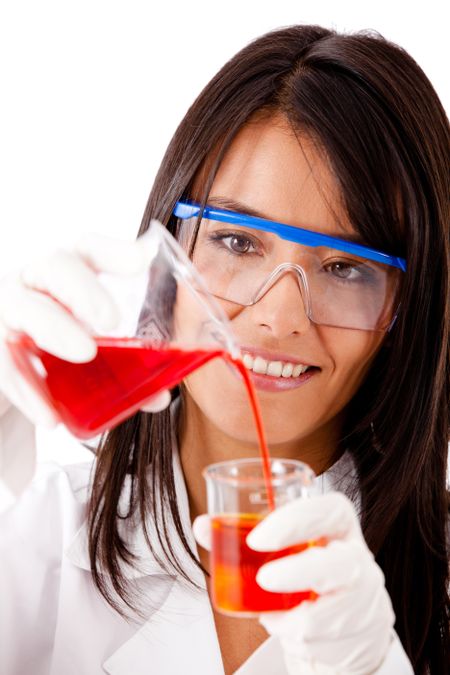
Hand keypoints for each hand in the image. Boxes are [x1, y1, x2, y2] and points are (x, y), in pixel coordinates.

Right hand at [0, 230, 170, 426]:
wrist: (13, 380)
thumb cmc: (56, 354)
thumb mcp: (91, 351)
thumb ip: (124, 367)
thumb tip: (161, 396)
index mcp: (68, 276)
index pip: (89, 250)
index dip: (114, 251)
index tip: (143, 261)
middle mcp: (34, 283)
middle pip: (55, 266)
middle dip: (84, 288)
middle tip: (112, 319)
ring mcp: (7, 311)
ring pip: (22, 306)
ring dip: (54, 327)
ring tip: (86, 352)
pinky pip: (4, 363)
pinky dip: (28, 389)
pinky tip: (50, 416)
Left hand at [193, 492, 395, 674]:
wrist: (343, 619)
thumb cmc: (306, 573)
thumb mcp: (281, 547)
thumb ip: (241, 533)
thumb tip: (202, 525)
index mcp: (339, 525)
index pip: (329, 511)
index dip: (294, 521)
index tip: (257, 539)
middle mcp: (358, 557)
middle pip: (342, 563)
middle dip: (299, 572)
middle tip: (263, 579)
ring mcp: (366, 598)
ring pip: (331, 615)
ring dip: (291, 620)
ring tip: (272, 612)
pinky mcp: (366, 634)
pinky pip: (326, 644)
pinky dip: (297, 640)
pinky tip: (290, 628)